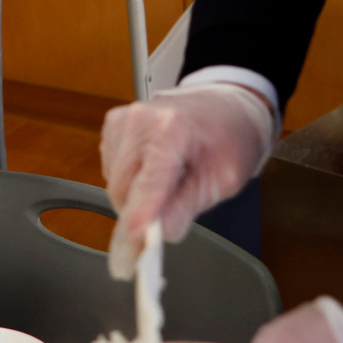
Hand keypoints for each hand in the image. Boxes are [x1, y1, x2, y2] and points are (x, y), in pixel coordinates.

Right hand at [101, 82, 274, 278]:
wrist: (225, 103)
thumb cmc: (230, 137)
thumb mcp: (223, 179)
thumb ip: (187, 206)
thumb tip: (158, 234)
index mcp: (172, 129)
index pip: (149, 181)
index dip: (141, 214)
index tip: (133, 239)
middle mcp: (138, 121)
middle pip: (124, 188)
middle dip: (140, 213)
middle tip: (165, 223)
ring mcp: (121, 122)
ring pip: (114, 183)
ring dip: (135, 198)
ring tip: (169, 184)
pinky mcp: (112, 127)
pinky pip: (112, 171)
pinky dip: (130, 182)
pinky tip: (154, 172)